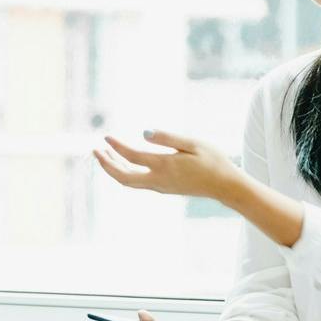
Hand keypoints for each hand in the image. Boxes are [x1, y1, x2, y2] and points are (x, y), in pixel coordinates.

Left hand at [93, 131, 242, 200]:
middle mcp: (158, 180)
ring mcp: (160, 186)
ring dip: (114, 168)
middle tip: (95, 150)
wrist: (225, 186)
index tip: (105, 136)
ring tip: (105, 153)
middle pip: (123, 177)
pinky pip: (137, 182)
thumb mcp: (192, 143)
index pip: (132, 156)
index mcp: (164, 166)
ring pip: (129, 181)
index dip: (116, 146)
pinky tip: (124, 162)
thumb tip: (144, 132)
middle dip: (106, 164)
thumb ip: (168, 138)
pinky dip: (126, 172)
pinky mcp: (164, 188)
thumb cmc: (213, 161)